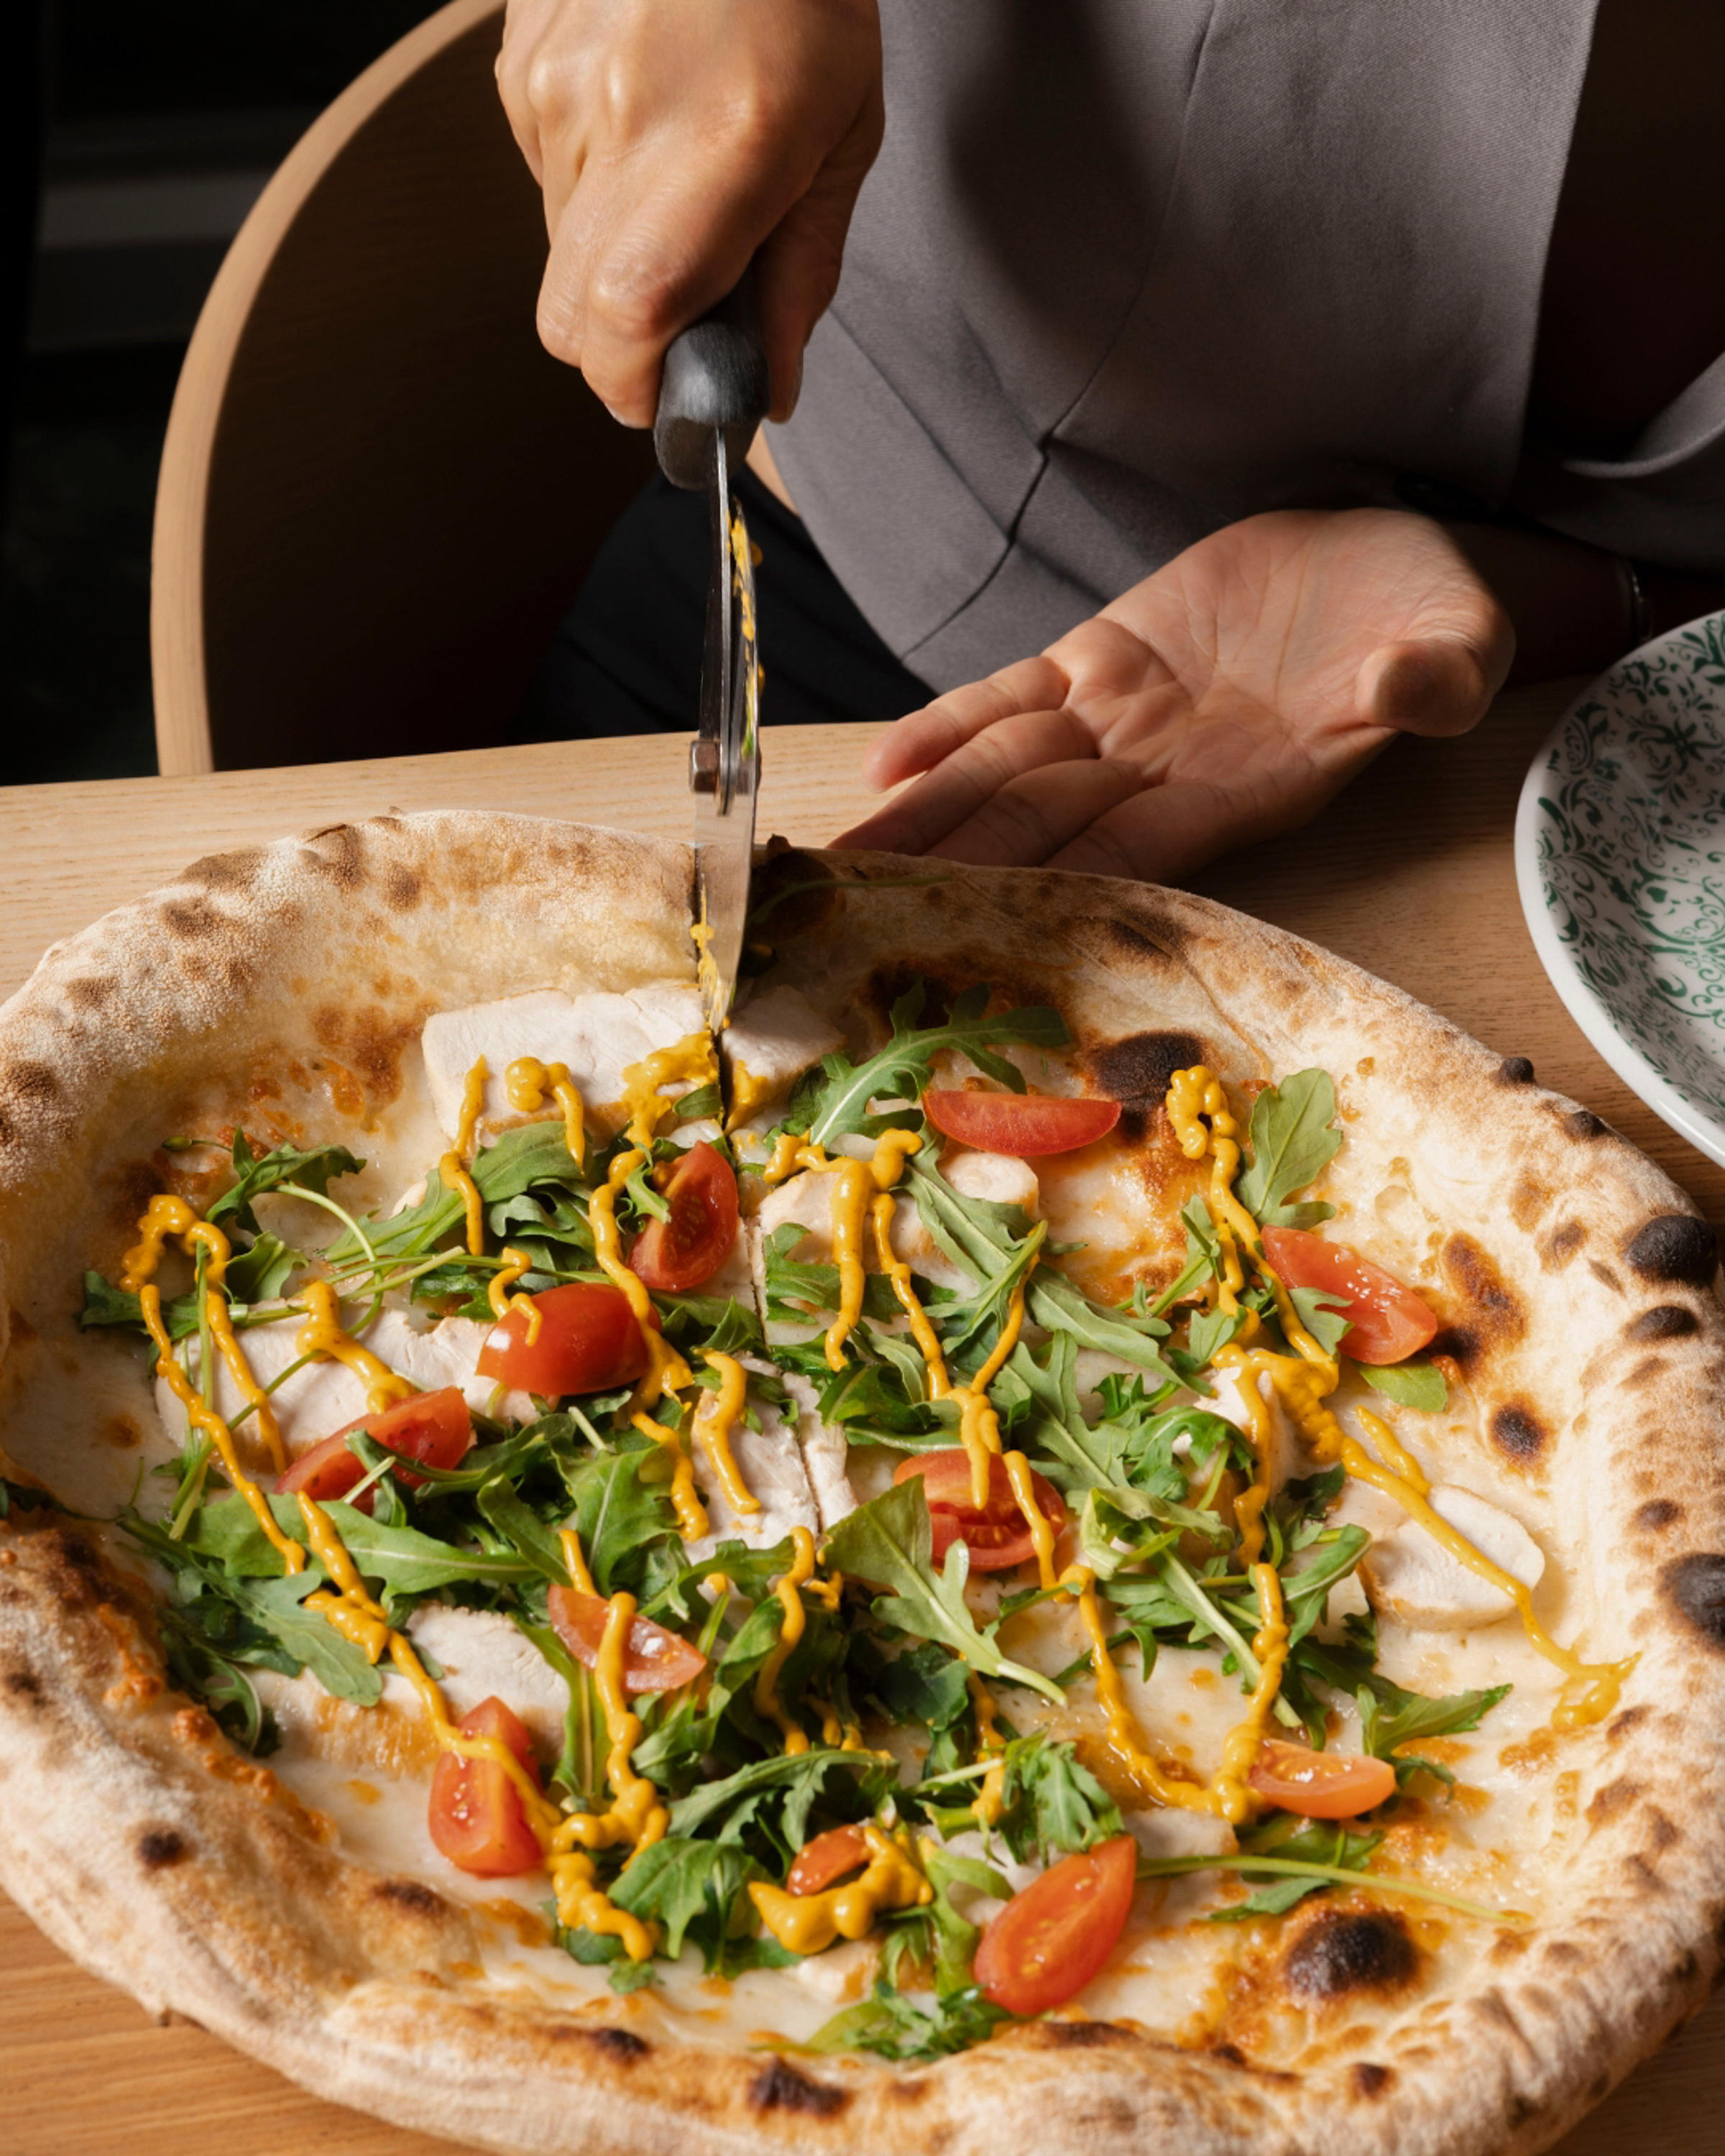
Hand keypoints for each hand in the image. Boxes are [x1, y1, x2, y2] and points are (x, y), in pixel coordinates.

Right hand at [497, 0, 882, 423]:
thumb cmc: (805, 1)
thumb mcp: (844, 141)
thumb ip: (801, 278)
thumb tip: (769, 393)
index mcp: (714, 149)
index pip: (624, 325)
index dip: (640, 392)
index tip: (678, 402)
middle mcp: (615, 122)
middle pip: (567, 321)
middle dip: (623, 350)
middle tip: (688, 319)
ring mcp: (552, 91)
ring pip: (556, 257)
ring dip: (614, 262)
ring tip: (679, 191)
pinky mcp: (519, 67)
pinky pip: (542, 183)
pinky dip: (592, 192)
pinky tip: (644, 130)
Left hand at [834, 509, 1515, 882]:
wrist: (1388, 564)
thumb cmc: (1431, 619)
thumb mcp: (1458, 639)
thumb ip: (1437, 675)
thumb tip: (1417, 689)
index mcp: (1241, 791)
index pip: (1122, 852)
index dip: (1042, 884)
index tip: (962, 924)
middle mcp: (1165, 772)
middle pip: (1034, 829)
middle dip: (944, 868)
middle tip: (850, 913)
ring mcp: (1123, 718)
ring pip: (1003, 774)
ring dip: (924, 815)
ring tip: (842, 857)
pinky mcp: (1101, 657)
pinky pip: (1010, 697)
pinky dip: (949, 724)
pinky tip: (887, 763)